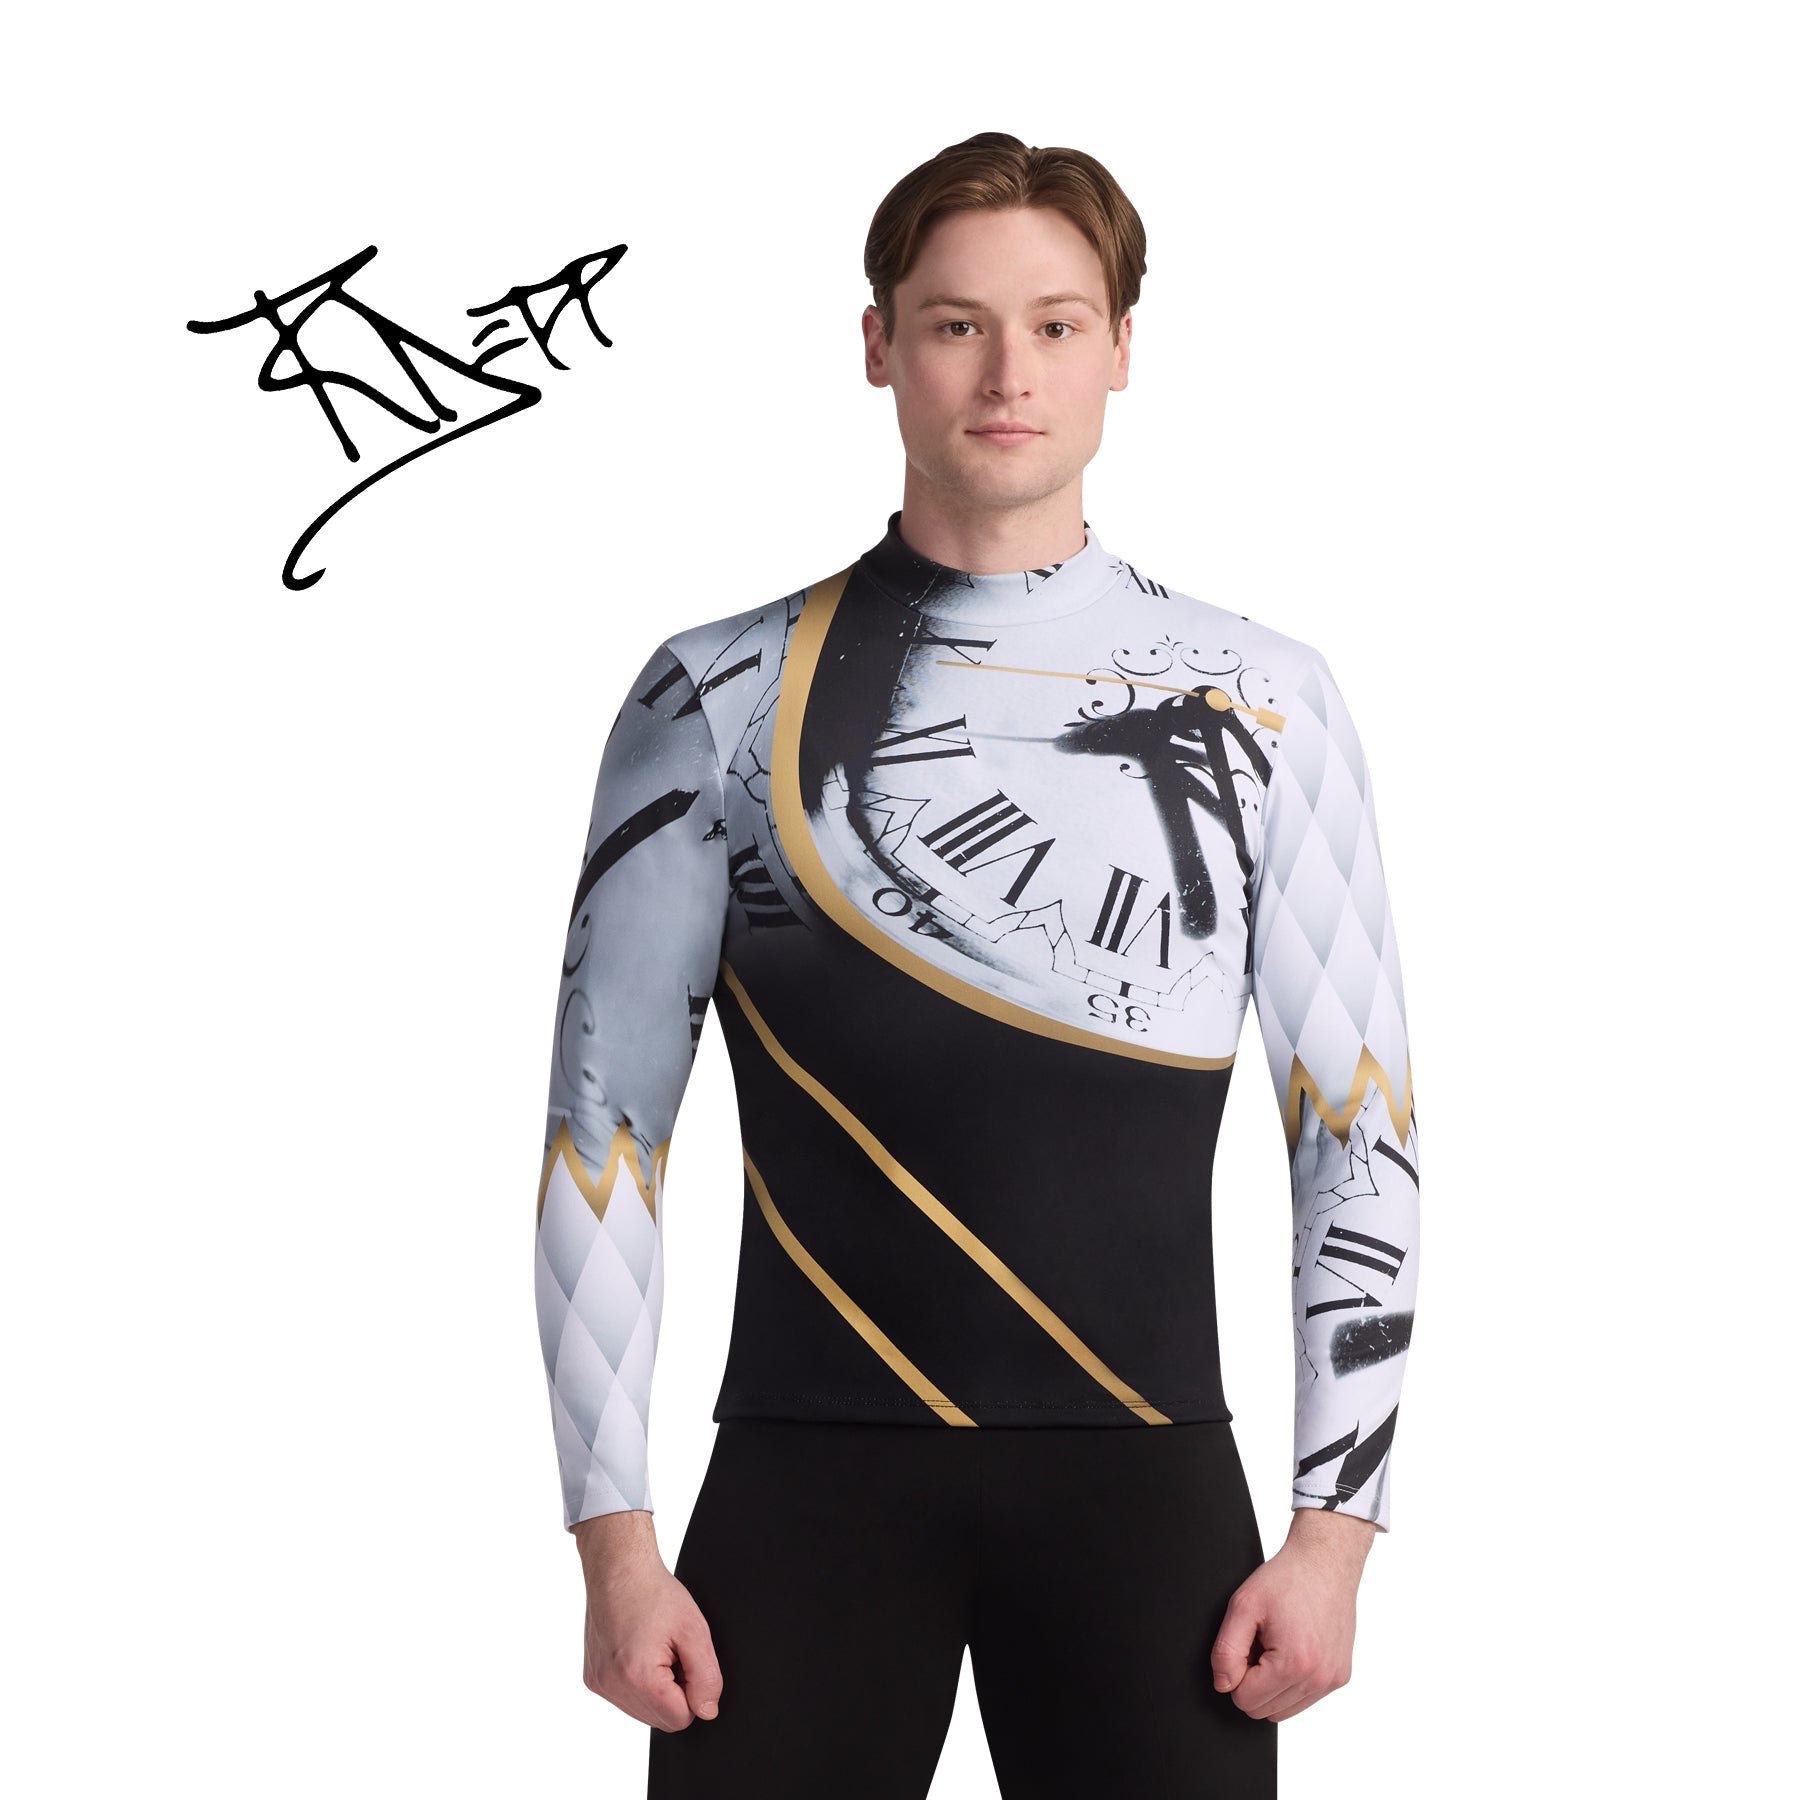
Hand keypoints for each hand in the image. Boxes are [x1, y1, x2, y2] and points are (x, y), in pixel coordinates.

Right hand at [573, 1510, 722, 1730]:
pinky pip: (625, 1698)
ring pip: (642, 1712)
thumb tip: (707, 1711)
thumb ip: (707, 1677)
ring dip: (655, 1688)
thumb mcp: (694, 1630)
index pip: (680, 1719)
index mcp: (639, 1677)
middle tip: (671, 1651)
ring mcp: (599, 1684)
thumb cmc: (654, 1592)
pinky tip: (638, 1650)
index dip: (692, 1690)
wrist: (619, 1568)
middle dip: (673, 1691)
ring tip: (654, 1649)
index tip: (685, 1659)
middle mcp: (612, 1686)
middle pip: (660, 1719)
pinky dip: (637, 1682)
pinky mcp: (592, 1678)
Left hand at [1209, 1507, 1375, 1721]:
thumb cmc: (1286, 1578)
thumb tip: (1223, 1685)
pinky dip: (1291, 1682)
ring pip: (1284, 1710)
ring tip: (1275, 1645)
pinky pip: (1305, 1699)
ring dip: (1272, 1684)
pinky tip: (1292, 1648)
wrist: (1325, 1561)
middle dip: (1253, 1681)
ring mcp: (1332, 1680)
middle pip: (1264, 1710)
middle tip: (1259, 1643)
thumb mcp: (1243, 1605)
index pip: (1246, 1700)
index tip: (1245, 1644)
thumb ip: (1226, 1650)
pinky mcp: (1341, 1677)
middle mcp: (1318, 1679)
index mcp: (1293, 1664)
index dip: (1235, 1673)